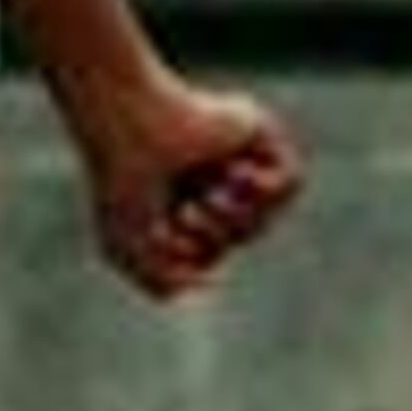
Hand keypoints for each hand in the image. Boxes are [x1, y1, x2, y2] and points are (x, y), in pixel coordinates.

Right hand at [77, 76, 302, 300]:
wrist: (128, 127)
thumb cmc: (120, 181)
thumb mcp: (123, 248)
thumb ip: (160, 281)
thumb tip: (211, 282)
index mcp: (183, 202)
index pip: (212, 249)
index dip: (195, 256)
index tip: (165, 234)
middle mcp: (212, 179)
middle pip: (243, 237)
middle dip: (216, 238)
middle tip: (188, 210)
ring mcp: (237, 157)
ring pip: (268, 215)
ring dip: (240, 219)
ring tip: (211, 195)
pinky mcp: (259, 133)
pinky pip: (291, 182)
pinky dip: (266, 191)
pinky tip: (233, 174)